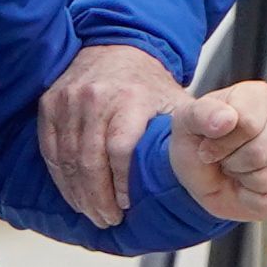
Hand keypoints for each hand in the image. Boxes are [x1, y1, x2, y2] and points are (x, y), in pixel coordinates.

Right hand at [42, 44, 188, 226]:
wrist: (117, 46)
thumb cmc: (149, 83)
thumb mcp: (176, 101)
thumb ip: (191, 129)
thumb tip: (215, 153)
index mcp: (130, 98)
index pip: (120, 149)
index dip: (121, 182)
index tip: (126, 205)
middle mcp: (95, 98)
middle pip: (90, 159)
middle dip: (98, 197)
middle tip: (108, 220)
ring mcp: (69, 100)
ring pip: (68, 159)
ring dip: (79, 193)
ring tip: (93, 213)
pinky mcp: (51, 103)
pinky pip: (51, 148)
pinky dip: (61, 176)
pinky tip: (74, 194)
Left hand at [168, 80, 266, 222]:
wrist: (207, 171)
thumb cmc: (200, 143)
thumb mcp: (187, 124)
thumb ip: (201, 114)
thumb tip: (227, 119)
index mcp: (259, 95)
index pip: (247, 125)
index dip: (221, 144)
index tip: (209, 146)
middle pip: (261, 154)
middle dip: (233, 164)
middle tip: (226, 159)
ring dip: (243, 183)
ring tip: (239, 170)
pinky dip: (254, 201)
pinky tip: (250, 185)